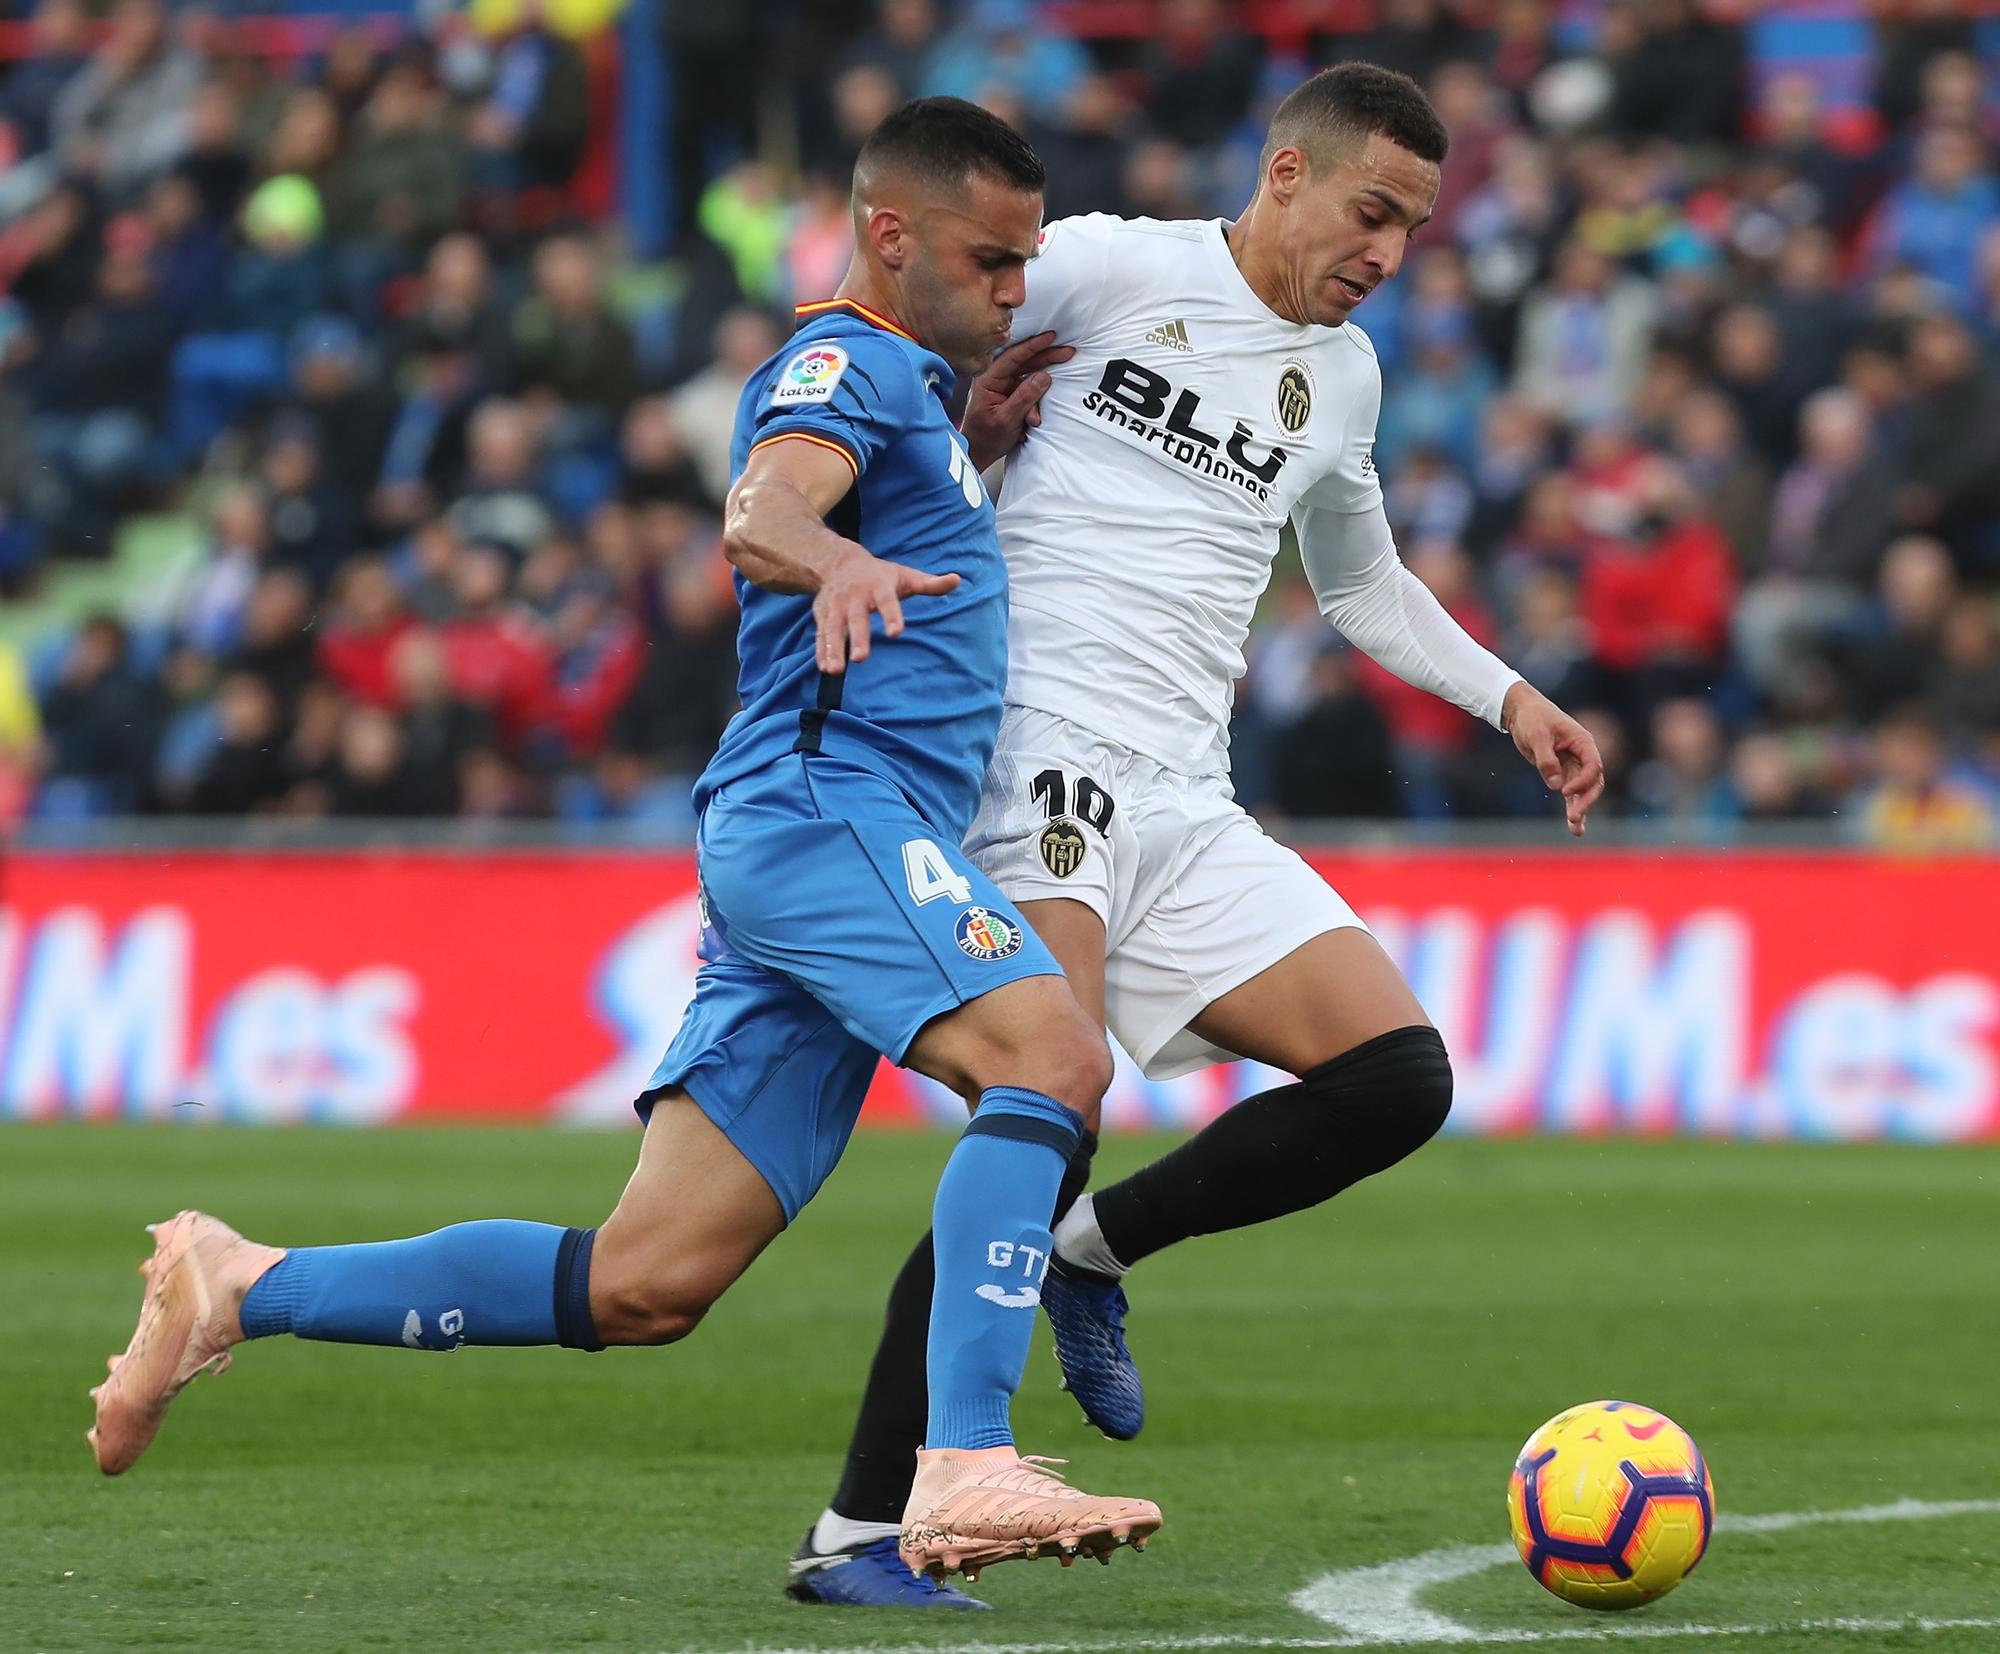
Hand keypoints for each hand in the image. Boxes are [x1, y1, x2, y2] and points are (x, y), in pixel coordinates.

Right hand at [814, 546, 959, 673]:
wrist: (839, 562)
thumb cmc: (880, 574)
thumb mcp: (905, 575)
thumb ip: (930, 584)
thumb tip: (957, 580)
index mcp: (877, 585)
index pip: (886, 601)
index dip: (891, 616)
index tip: (896, 633)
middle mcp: (854, 596)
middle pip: (856, 618)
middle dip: (857, 638)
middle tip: (860, 659)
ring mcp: (835, 605)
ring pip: (833, 628)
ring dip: (833, 649)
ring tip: (835, 671)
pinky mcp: (822, 614)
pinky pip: (821, 634)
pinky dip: (821, 651)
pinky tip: (825, 668)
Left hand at [960, 330, 1075, 470]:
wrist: (979, 453)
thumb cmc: (986, 437)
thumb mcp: (1007, 419)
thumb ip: (1024, 397)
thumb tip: (1044, 377)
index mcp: (988, 379)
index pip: (1012, 356)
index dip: (1033, 345)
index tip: (1050, 337)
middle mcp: (996, 378)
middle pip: (1024, 361)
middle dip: (1046, 355)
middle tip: (1067, 351)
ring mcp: (1005, 386)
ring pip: (1029, 373)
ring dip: (1046, 375)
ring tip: (1063, 369)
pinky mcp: (1013, 394)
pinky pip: (1030, 388)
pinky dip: (1039, 397)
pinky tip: (1036, 414)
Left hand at [1502, 681, 1605, 837]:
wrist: (1521, 712)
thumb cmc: (1532, 718)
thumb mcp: (1537, 736)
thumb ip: (1546, 760)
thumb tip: (1556, 785)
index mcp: (1583, 742)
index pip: (1593, 766)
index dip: (1583, 781)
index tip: (1565, 791)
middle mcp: (1583, 755)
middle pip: (1593, 782)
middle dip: (1585, 801)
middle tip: (1574, 818)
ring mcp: (1573, 764)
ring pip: (1583, 791)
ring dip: (1580, 809)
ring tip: (1576, 830)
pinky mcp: (1561, 772)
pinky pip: (1570, 792)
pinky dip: (1570, 806)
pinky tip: (1572, 825)